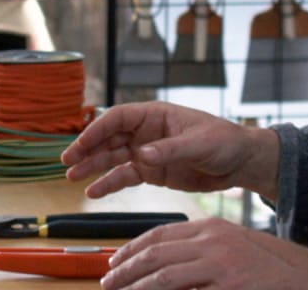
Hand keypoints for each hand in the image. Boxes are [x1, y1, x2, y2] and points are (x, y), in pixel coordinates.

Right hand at [60, 102, 280, 199]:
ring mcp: (147, 152)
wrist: (240, 163)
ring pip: (112, 158)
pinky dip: (109, 184)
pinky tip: (94, 191)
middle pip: (109, 138)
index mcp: (155, 115)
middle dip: (87, 149)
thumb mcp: (200, 143)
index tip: (81, 143)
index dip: (97, 130)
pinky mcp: (153, 172)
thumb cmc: (224, 141)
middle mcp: (146, 132)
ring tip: (72, 177)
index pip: (118, 118)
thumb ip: (170, 149)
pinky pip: (125, 176)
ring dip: (92, 167)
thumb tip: (143, 154)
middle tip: (67, 161)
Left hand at [100, 217, 307, 289]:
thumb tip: (160, 270)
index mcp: (210, 228)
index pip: (159, 234)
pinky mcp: (230, 285)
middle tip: (109, 283)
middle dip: (126, 270)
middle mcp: (212, 241)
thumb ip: (197, 254)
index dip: (132, 249)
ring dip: (137, 288)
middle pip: (155, 254)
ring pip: (164, 276)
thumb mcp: (230, 248)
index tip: (114, 262)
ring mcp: (221, 264)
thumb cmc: (271, 265)